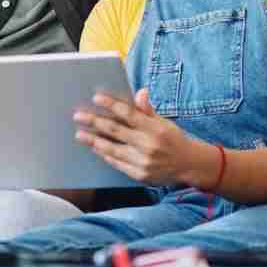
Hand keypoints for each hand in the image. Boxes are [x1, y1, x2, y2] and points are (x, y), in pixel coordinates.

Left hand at [73, 89, 205, 185]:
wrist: (189, 165)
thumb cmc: (173, 139)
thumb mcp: (164, 122)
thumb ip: (148, 110)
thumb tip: (140, 92)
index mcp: (155, 128)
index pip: (129, 113)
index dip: (111, 105)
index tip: (96, 98)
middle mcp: (149, 145)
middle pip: (116, 131)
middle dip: (94, 122)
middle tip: (78, 116)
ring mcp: (143, 162)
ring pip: (112, 149)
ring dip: (94, 141)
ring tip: (80, 134)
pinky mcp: (139, 175)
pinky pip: (117, 163)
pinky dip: (104, 155)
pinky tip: (95, 148)